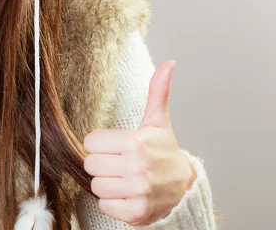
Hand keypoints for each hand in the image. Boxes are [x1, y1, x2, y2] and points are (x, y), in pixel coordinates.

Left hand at [83, 60, 195, 225]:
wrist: (184, 186)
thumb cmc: (164, 150)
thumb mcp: (157, 120)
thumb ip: (158, 90)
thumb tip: (169, 62)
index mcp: (136, 142)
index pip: (91, 143)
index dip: (100, 144)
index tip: (115, 145)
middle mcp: (136, 168)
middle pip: (91, 165)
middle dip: (102, 163)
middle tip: (118, 161)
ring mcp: (137, 192)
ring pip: (96, 186)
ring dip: (107, 183)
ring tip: (123, 177)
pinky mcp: (135, 213)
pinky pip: (105, 205)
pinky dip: (113, 201)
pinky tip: (127, 192)